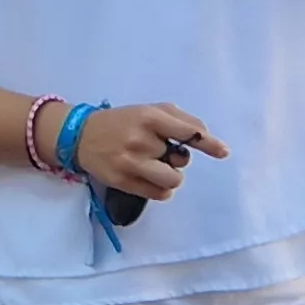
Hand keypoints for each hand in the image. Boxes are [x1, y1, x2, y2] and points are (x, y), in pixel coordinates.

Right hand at [60, 102, 227, 201]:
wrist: (81, 135)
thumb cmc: (123, 121)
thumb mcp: (149, 110)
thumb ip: (179, 119)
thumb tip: (205, 135)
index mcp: (149, 117)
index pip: (187, 132)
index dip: (207, 143)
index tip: (223, 152)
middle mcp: (140, 140)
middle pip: (182, 160)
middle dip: (177, 158)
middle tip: (161, 152)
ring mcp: (130, 163)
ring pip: (172, 181)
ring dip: (171, 177)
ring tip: (157, 168)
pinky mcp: (122, 181)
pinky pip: (158, 194)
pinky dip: (161, 189)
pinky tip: (149, 178)